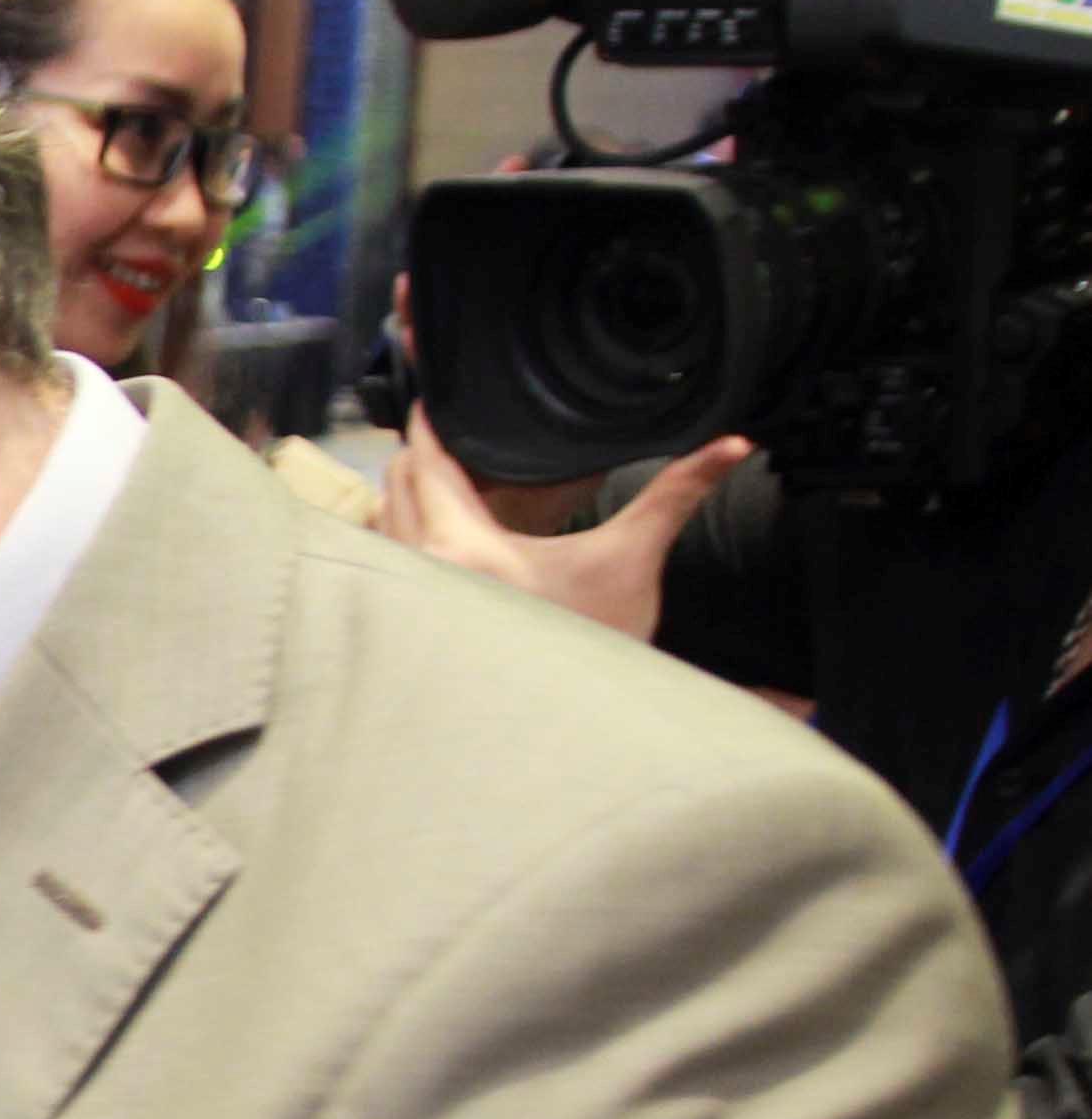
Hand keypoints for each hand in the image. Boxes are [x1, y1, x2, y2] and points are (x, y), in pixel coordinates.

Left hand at [375, 407, 754, 646]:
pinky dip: (402, 534)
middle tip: (451, 430)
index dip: (426, 423)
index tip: (435, 395)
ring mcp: (409, 600)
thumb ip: (673, 495)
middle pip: (396, 484)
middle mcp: (421, 570)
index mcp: (463, 546)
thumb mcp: (632, 562)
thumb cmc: (596, 646)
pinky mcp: (409, 624)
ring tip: (446, 476)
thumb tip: (735, 444)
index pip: (424, 462)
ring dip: (406, 494)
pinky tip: (439, 533)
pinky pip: (387, 559)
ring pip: (383, 522)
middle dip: (418, 453)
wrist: (573, 724)